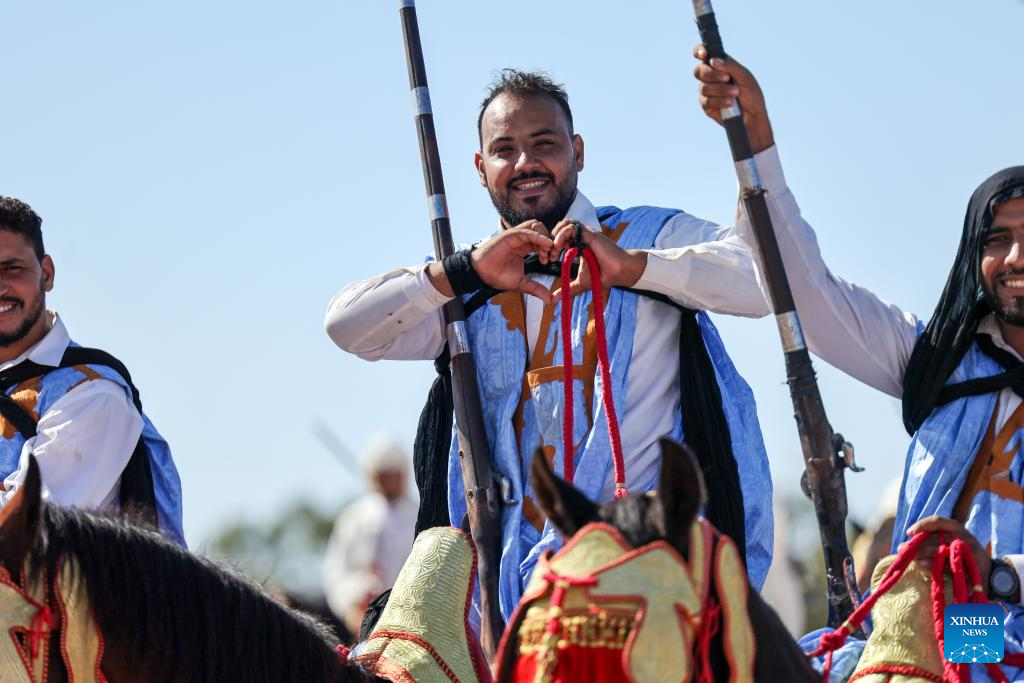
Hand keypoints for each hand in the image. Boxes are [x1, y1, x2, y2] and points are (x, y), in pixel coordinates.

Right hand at [427, 220, 554, 300]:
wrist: (481, 274)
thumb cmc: (497, 276)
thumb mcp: (522, 283)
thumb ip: (536, 288)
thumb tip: (550, 299)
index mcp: (526, 247)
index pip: (544, 241)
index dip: (552, 248)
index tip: (554, 260)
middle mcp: (522, 239)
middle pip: (544, 231)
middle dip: (552, 241)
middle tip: (554, 256)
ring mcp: (516, 235)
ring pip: (537, 226)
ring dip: (546, 237)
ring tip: (548, 253)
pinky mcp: (510, 235)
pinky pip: (527, 231)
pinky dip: (539, 236)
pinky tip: (546, 245)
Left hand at [545, 218, 646, 298]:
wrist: (620, 272)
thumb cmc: (603, 275)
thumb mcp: (581, 284)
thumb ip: (567, 289)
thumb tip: (553, 300)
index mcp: (577, 245)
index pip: (559, 238)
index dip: (550, 246)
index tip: (548, 260)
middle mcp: (580, 237)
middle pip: (559, 227)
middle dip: (550, 239)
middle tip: (549, 254)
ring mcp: (585, 234)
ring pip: (564, 224)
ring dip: (555, 235)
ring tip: (554, 250)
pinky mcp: (589, 234)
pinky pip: (572, 228)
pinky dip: (562, 234)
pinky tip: (559, 246)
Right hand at [692, 45, 773, 154]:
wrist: (753, 116)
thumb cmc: (751, 94)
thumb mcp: (744, 76)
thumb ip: (730, 66)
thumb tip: (713, 60)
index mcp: (719, 65)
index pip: (703, 54)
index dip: (699, 51)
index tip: (703, 54)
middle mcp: (710, 77)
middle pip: (699, 70)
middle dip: (712, 74)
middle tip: (727, 78)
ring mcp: (707, 92)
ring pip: (703, 87)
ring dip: (720, 89)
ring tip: (735, 93)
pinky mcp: (706, 105)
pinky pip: (706, 100)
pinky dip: (719, 100)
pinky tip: (730, 103)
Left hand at [899, 516, 991, 585]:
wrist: (988, 573)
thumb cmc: (962, 556)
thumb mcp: (948, 544)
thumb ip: (932, 541)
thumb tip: (907, 544)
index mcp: (955, 528)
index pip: (938, 521)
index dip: (922, 525)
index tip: (909, 532)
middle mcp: (962, 536)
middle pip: (935, 537)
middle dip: (917, 544)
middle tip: (901, 549)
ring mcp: (967, 549)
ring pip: (940, 549)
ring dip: (922, 553)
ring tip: (911, 557)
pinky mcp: (969, 563)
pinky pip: (948, 563)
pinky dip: (935, 564)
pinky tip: (923, 564)